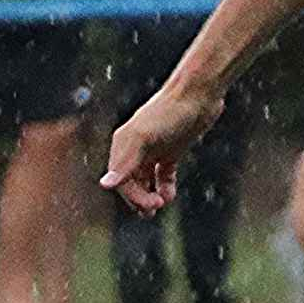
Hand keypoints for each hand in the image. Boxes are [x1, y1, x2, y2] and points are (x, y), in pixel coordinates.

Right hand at [100, 85, 223, 211]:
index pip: (120, 180)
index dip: (133, 197)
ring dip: (151, 195)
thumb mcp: (145, 139)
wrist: (198, 95)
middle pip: (131, 182)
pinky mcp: (171, 150)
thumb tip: (105, 185)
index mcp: (123, 144)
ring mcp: (154, 149)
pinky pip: (163, 175)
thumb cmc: (169, 113)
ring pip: (146, 180)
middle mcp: (135, 148)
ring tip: (162, 203)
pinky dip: (165, 187)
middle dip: (141, 198)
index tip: (152, 205)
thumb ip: (125, 163)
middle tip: (156, 208)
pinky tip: (170, 194)